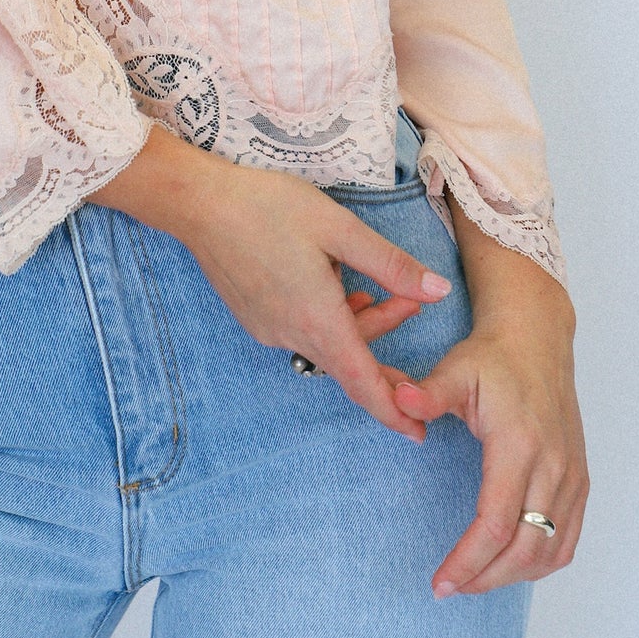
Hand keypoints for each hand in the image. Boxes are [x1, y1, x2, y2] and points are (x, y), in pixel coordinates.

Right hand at [98, 125, 454, 443]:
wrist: (201, 204)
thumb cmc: (270, 208)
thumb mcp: (339, 228)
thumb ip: (391, 265)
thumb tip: (438, 293)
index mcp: (319, 320)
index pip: (363, 383)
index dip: (395, 411)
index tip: (419, 433)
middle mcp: (292, 335)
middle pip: (349, 361)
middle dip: (383, 342)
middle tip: (407, 304)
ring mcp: (269, 329)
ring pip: (325, 343)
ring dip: (355, 324)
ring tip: (370, 287)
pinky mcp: (255, 317)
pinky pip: (301, 331)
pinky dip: (326, 318)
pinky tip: (331, 282)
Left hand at [386, 213, 588, 598]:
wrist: (537, 339)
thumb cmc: (493, 357)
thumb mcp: (455, 368)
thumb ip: (428, 392)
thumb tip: (398, 401)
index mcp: (519, 444)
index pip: (495, 522)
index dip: (468, 561)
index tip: (440, 582)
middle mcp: (553, 466)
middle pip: (524, 549)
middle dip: (485, 577)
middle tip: (450, 587)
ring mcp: (571, 476)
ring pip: (550, 551)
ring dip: (513, 575)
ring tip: (475, 578)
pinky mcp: (580, 480)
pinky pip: (568, 539)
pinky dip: (541, 561)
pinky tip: (512, 564)